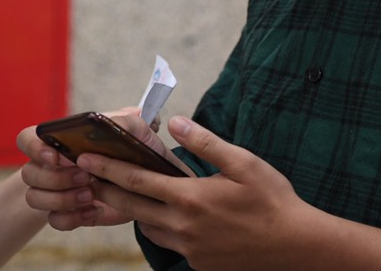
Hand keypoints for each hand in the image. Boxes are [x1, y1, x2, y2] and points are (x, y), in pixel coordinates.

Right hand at [17, 120, 134, 230]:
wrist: (145, 183)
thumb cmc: (132, 149)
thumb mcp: (134, 131)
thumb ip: (124, 119)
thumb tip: (117, 114)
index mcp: (59, 140)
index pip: (27, 139)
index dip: (33, 148)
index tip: (54, 157)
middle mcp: (50, 165)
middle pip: (28, 173)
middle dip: (55, 178)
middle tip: (85, 177)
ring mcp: (55, 190)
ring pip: (34, 198)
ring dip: (61, 198)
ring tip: (91, 194)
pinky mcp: (67, 212)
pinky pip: (54, 219)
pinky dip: (72, 217)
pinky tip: (94, 209)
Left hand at [77, 116, 313, 270]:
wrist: (296, 246)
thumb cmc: (272, 199)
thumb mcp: (242, 162)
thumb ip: (204, 143)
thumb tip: (176, 122)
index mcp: (190, 198)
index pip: (136, 181)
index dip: (107, 169)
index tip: (84, 158)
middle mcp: (183, 227)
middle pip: (131, 207)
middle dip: (105, 190)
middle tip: (86, 176)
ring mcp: (190, 249)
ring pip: (148, 228)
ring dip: (134, 210)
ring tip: (125, 193)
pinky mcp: (199, 263)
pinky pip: (169, 243)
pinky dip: (160, 227)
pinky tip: (165, 214)